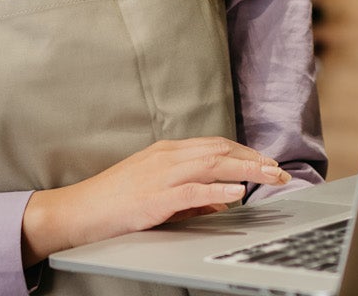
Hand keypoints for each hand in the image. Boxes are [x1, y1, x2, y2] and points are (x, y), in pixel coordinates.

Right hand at [20, 137, 291, 263]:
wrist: (77, 212)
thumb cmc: (113, 203)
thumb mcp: (156, 193)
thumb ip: (191, 196)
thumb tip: (222, 201)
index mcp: (166, 152)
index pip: (215, 146)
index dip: (245, 152)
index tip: (268, 163)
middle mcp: (166, 158)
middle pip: (220, 151)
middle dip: (254, 159)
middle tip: (280, 170)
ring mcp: (159, 176)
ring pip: (212, 165)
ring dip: (246, 169)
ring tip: (270, 176)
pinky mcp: (153, 198)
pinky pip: (191, 190)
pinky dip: (217, 189)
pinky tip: (236, 191)